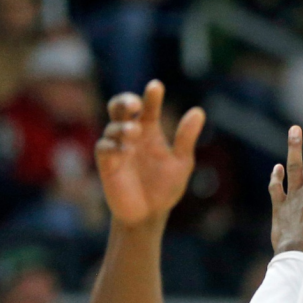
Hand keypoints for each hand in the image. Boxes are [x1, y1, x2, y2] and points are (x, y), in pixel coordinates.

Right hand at [94, 79, 203, 226]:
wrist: (150, 215)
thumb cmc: (165, 187)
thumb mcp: (181, 162)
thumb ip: (186, 138)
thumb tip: (199, 111)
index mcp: (149, 131)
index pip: (148, 108)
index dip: (151, 96)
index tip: (156, 87)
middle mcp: (131, 136)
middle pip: (120, 109)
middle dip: (124, 101)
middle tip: (134, 104)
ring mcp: (118, 148)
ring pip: (112, 127)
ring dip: (122, 127)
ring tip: (135, 132)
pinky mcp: (107, 165)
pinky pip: (104, 149)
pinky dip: (112, 146)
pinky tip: (123, 149)